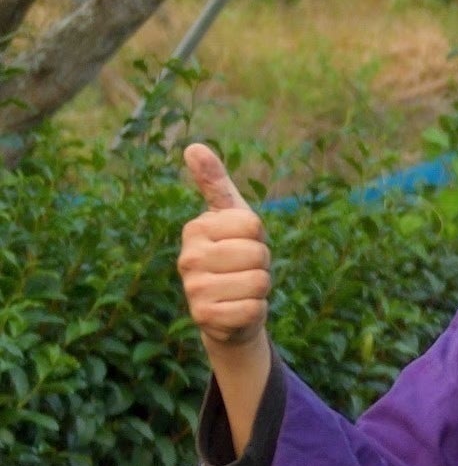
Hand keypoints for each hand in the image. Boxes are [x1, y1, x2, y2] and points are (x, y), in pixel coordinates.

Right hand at [179, 145, 270, 349]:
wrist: (230, 310)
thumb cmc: (235, 256)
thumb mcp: (231, 217)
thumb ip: (216, 183)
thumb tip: (193, 147)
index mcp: (196, 228)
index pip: (253, 224)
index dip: (259, 237)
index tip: (242, 243)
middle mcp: (188, 257)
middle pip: (258, 254)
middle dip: (262, 264)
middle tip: (244, 270)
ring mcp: (193, 289)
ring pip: (259, 282)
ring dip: (260, 288)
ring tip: (241, 289)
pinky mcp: (205, 318)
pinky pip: (254, 309)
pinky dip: (255, 311)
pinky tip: (238, 310)